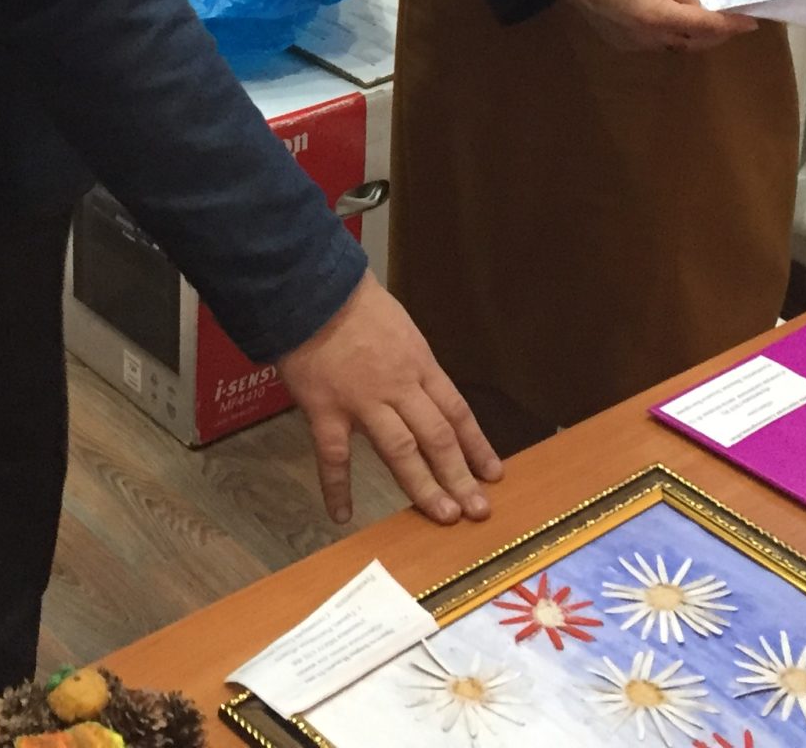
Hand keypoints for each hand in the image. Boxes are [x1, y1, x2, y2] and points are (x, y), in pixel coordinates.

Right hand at [276, 275, 502, 527]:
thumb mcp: (399, 327)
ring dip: (424, 487)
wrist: (312, 290)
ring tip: (444, 516)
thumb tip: (424, 394)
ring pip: (401, 452)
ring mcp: (363, 402)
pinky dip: (337, 488)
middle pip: (437, 437)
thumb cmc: (355, 303)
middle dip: (460, 476)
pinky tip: (342, 515)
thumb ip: (411, 363)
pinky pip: (334, 457)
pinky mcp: (326, 411)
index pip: (457, 412)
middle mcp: (399, 387)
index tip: (493, 474)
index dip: (477, 446)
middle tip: (477, 510)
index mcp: (419, 365)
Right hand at [549, 0, 751, 53]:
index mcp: (658, 16)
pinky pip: (658, 44)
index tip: (751, 22)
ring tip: (706, 20)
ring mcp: (635, 45)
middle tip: (732, 21)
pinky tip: (673, 20)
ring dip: (694, 36)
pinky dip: (672, 35)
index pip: (705, 25)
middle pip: (694, 42)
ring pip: (676, 45)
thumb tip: (698, 8)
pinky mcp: (624, 45)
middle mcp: (649, 38)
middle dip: (716, 34)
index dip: (730, 25)